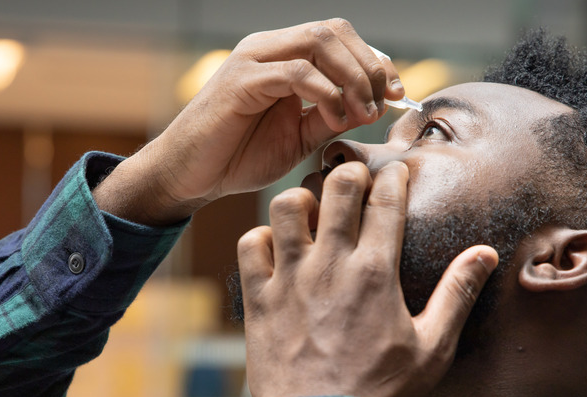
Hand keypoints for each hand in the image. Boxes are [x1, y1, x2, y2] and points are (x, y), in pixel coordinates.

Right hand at [94, 19, 403, 224]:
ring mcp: (253, 60)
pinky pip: (296, 72)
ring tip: (362, 113)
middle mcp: (268, 48)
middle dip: (369, 65)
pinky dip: (326, 93)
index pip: (340, 37)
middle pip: (334, 31)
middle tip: (382, 103)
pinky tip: (335, 118)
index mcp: (283, 57)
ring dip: (353, 77)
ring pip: (318, 42)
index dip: (375, 61)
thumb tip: (374, 105)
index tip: (397, 95)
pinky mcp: (241, 81)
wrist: (190, 176)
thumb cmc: (239, 157)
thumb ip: (332, 117)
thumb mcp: (300, 137)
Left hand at [237, 161, 497, 396]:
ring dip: (300, 199)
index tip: (395, 170)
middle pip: (337, 188)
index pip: (385, 201)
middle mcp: (330, 265)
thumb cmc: (380, 391)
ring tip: (312, 211)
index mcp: (376, 272)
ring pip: (285, 206)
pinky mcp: (259, 297)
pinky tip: (276, 248)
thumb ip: (457, 294)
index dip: (392, 177)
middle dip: (348, 172)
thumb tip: (486, 254)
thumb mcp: (432, 348)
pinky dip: (261, 237)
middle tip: (354, 180)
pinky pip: (250, 245)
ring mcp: (290, 278)